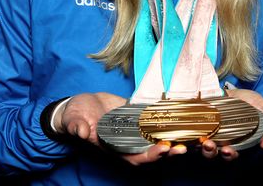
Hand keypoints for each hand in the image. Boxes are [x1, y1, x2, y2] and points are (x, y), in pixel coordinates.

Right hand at [57, 92, 187, 164]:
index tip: (163, 150)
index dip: (150, 156)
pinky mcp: (138, 114)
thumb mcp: (74, 122)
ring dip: (172, 135)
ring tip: (188, 132)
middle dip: (169, 150)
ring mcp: (135, 128)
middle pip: (152, 149)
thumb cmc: (76, 118)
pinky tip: (179, 111)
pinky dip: (167, 117)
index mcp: (115, 148)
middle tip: (183, 146)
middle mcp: (129, 140)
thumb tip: (83, 132)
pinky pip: (154, 118)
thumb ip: (78, 128)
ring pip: (157, 135)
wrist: (81, 105)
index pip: (136, 157)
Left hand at [196, 88, 262, 160]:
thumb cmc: (252, 102)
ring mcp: (208, 128)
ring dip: (199, 141)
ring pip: (200, 141)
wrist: (238, 86)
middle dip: (210, 152)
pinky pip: (192, 126)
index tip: (228, 151)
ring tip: (202, 138)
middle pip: (212, 151)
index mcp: (234, 141)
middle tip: (210, 146)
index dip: (228, 155)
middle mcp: (219, 138)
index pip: (229, 154)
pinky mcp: (199, 118)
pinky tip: (194, 125)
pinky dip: (192, 128)